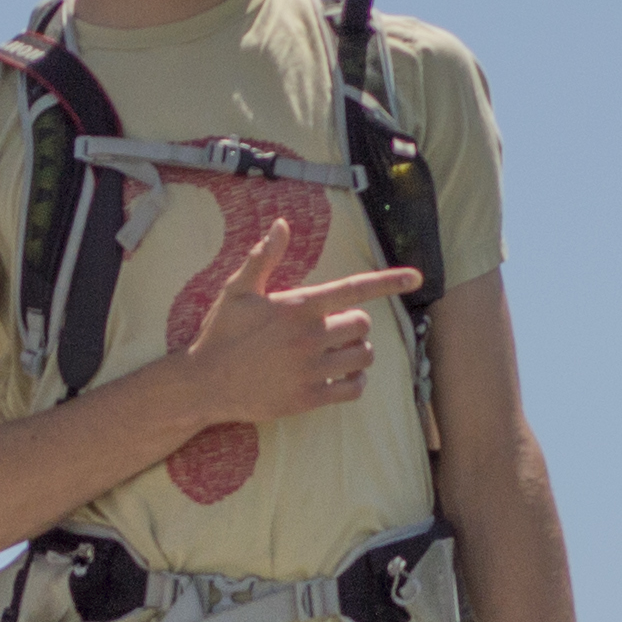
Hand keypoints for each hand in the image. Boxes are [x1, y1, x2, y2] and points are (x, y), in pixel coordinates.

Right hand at [171, 209, 423, 431]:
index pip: (354, 290)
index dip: (389, 282)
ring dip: (358, 351)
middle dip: (355, 324)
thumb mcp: (237, 289)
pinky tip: (340, 376)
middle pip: (362, 326)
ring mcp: (311, 370)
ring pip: (363, 356)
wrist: (204, 383)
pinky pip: (353, 389)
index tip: (416, 278)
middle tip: (334, 328)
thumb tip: (282, 223)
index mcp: (298, 307)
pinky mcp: (309, 398)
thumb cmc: (221, 332)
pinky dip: (355, 382)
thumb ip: (264, 257)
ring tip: (338, 351)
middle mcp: (310, 337)